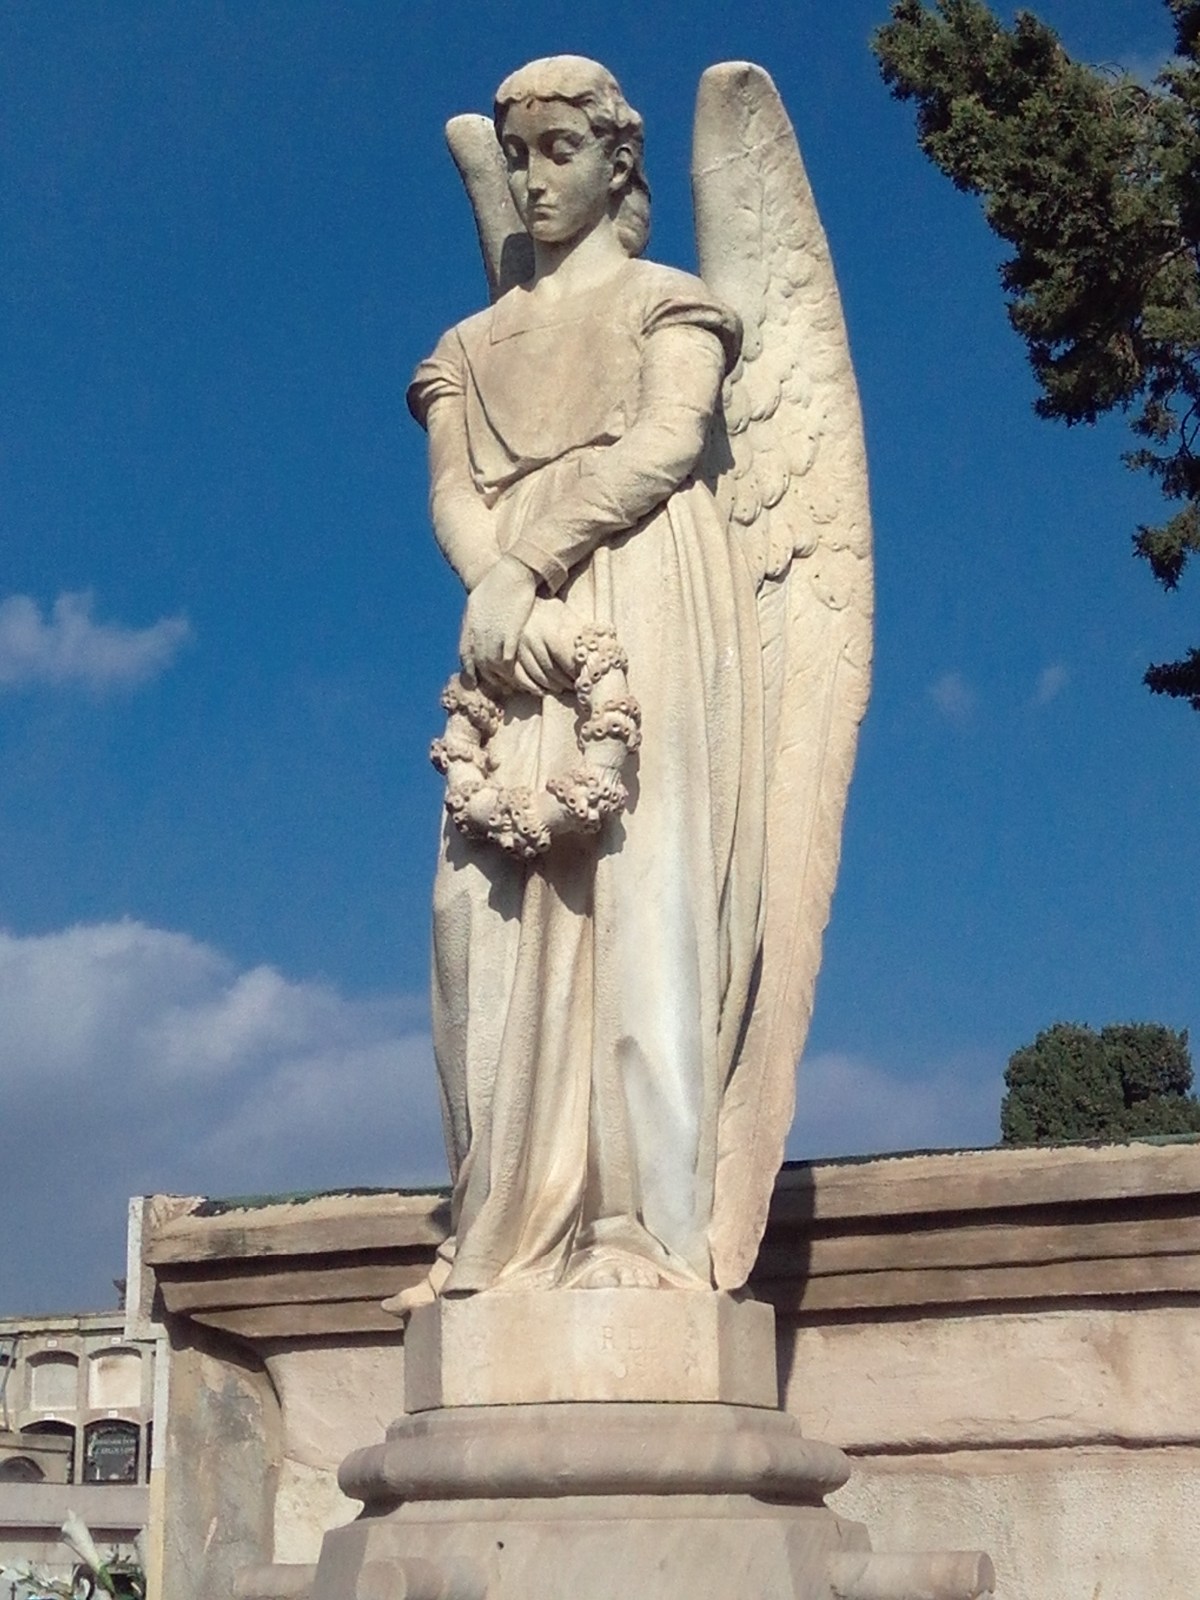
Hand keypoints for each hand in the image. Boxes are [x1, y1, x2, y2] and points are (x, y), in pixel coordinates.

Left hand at [459, 554, 536, 687]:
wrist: (513, 572)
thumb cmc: (498, 583)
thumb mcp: (479, 600)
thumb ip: (476, 617)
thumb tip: (476, 628)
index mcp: (470, 624)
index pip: (465, 653)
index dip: (469, 670)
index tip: (472, 682)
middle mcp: (479, 632)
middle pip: (479, 663)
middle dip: (485, 678)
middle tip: (493, 687)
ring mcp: (494, 634)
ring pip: (492, 665)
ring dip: (499, 677)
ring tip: (507, 685)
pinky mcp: (510, 634)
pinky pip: (507, 661)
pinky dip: (510, 671)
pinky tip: (515, 676)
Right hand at [512, 599, 581, 694]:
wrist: (520, 602)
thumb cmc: (549, 611)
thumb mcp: (566, 615)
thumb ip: (580, 633)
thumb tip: (596, 654)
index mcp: (551, 630)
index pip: (568, 660)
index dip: (577, 672)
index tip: (585, 677)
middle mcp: (534, 639)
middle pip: (553, 671)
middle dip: (566, 682)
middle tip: (576, 686)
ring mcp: (519, 648)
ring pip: (538, 676)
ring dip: (552, 686)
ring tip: (562, 688)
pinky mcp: (508, 653)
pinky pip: (521, 677)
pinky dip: (533, 687)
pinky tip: (543, 689)